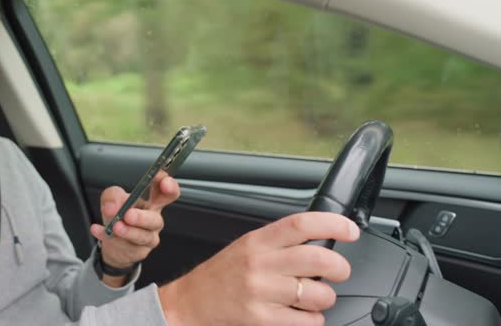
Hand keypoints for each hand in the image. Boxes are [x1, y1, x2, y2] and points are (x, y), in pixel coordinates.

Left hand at [89, 171, 179, 273]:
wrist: (115, 242)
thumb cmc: (120, 215)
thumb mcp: (113, 198)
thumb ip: (113, 195)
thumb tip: (113, 205)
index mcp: (154, 202)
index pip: (168, 194)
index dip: (169, 186)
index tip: (160, 180)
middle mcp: (154, 220)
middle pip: (156, 219)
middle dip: (143, 217)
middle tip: (129, 214)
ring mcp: (148, 237)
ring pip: (142, 236)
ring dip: (128, 231)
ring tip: (115, 226)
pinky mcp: (138, 251)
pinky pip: (124, 245)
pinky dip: (109, 237)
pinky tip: (98, 230)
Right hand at [158, 212, 359, 325]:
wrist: (190, 303)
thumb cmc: (220, 276)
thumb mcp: (245, 248)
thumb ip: (278, 243)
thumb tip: (319, 241)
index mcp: (256, 242)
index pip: (301, 225)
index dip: (333, 224)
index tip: (350, 230)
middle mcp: (259, 264)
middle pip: (318, 259)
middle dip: (339, 268)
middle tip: (339, 272)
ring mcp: (261, 292)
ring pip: (317, 294)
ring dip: (325, 299)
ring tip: (314, 298)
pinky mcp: (261, 318)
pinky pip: (306, 321)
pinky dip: (313, 320)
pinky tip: (303, 316)